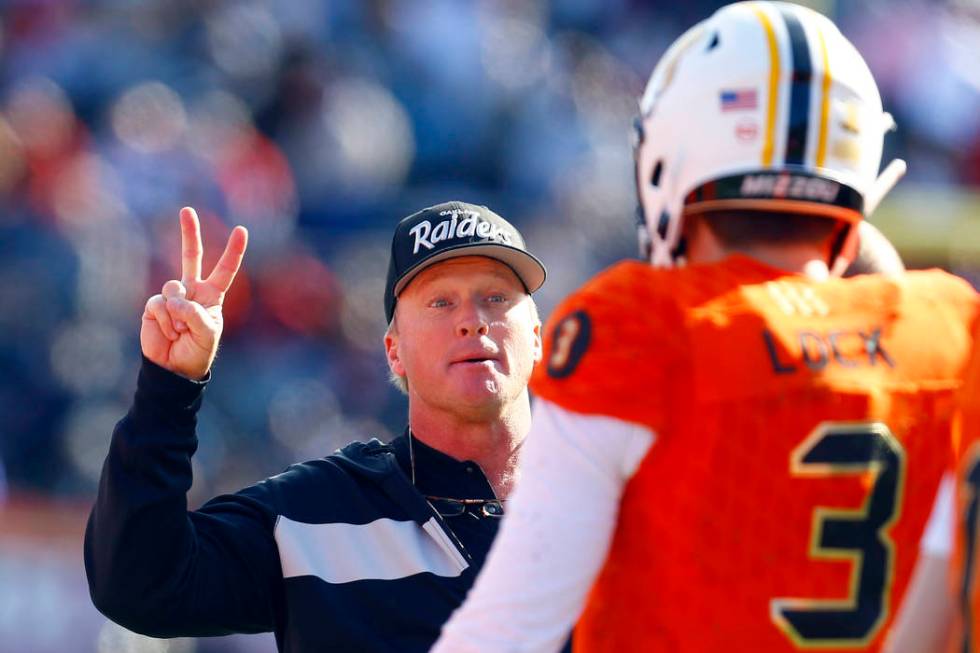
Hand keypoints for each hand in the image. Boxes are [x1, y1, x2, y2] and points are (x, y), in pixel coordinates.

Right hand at [141, 207, 247, 379]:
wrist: (173, 367)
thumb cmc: (197, 350)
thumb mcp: (207, 334)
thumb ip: (194, 314)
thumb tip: (174, 298)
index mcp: (212, 295)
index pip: (225, 269)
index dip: (233, 251)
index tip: (241, 230)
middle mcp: (192, 290)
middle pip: (191, 256)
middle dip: (189, 233)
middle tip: (187, 210)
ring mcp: (172, 295)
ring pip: (173, 287)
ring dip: (177, 312)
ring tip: (180, 329)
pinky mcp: (154, 304)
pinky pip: (160, 303)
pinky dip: (165, 320)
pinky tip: (168, 331)